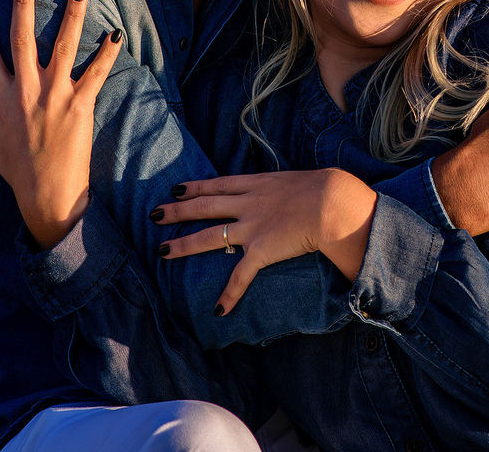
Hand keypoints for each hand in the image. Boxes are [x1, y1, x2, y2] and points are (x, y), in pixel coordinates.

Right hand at [0, 0, 121, 248]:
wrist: (50, 198)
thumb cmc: (21, 174)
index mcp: (2, 100)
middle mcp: (25, 93)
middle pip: (21, 40)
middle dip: (22, 5)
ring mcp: (53, 98)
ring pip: (61, 48)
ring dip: (71, 18)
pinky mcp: (80, 107)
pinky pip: (95, 74)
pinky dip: (106, 54)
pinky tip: (115, 34)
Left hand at [151, 169, 376, 314]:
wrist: (332, 203)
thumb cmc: (328, 189)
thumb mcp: (303, 179)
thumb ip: (291, 188)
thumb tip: (298, 192)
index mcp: (258, 184)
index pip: (219, 184)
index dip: (196, 187)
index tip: (178, 189)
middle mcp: (249, 204)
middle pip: (205, 206)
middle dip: (178, 211)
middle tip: (156, 214)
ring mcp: (252, 227)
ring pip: (210, 236)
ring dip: (184, 244)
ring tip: (163, 250)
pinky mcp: (261, 250)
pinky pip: (241, 275)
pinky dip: (230, 293)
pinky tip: (218, 308)